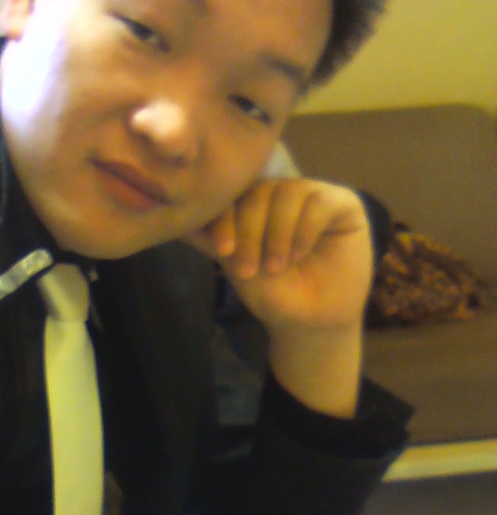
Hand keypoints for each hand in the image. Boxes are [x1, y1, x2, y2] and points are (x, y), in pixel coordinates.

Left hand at [187, 178, 373, 333]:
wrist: (309, 323)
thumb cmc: (273, 294)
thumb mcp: (235, 264)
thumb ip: (210, 238)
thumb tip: (171, 219)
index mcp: (255, 203)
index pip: (235, 194)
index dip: (225, 218)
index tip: (222, 250)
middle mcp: (284, 194)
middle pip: (259, 191)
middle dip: (249, 230)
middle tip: (249, 268)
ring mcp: (314, 197)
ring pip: (288, 192)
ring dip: (277, 232)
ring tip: (275, 266)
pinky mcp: (343, 205)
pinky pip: (319, 201)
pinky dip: (303, 229)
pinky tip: (297, 254)